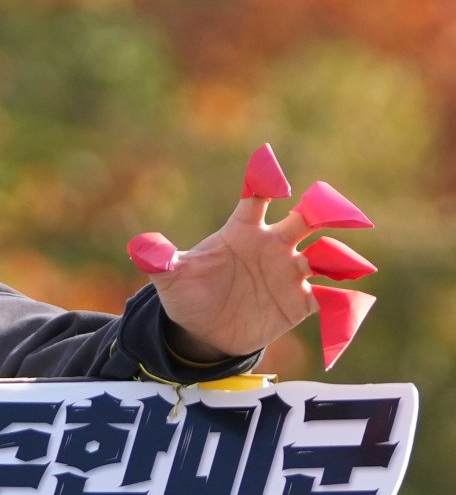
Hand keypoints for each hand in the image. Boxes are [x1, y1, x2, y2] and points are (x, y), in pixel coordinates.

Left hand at [128, 145, 374, 367]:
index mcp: (242, 231)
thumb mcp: (171, 279)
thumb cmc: (189, 295)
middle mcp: (273, 246)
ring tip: (346, 263)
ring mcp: (291, 273)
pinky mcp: (301, 303)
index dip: (263, 182)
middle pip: (305, 220)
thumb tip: (140, 247)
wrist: (204, 331)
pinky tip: (354, 305)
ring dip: (338, 257)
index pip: (256, 198)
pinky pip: (330, 299)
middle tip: (329, 207)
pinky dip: (343, 302)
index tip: (268, 163)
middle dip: (320, 211)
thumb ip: (160, 261)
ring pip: (325, 257)